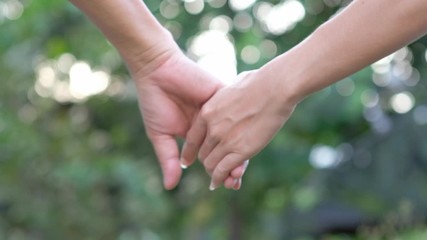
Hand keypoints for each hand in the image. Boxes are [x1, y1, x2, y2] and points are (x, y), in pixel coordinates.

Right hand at [129, 42, 246, 189]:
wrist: (157, 72)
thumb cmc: (155, 103)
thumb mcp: (161, 135)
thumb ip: (169, 159)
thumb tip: (170, 187)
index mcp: (198, 133)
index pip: (214, 154)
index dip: (221, 169)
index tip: (227, 184)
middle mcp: (212, 123)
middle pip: (228, 146)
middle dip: (232, 165)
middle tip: (235, 182)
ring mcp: (219, 109)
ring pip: (235, 133)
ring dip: (239, 150)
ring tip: (240, 170)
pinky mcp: (223, 94)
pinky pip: (237, 112)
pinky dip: (241, 128)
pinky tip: (245, 144)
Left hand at [182, 70, 296, 189]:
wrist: (275, 88)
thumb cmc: (259, 83)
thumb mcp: (231, 88)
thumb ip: (225, 98)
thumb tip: (229, 94)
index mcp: (207, 111)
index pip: (192, 138)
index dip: (190, 151)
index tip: (189, 159)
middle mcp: (212, 128)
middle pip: (202, 153)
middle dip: (206, 163)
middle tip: (211, 169)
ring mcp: (225, 140)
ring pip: (211, 164)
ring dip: (214, 174)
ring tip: (217, 179)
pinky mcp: (240, 150)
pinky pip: (223, 170)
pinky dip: (220, 179)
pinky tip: (221, 183)